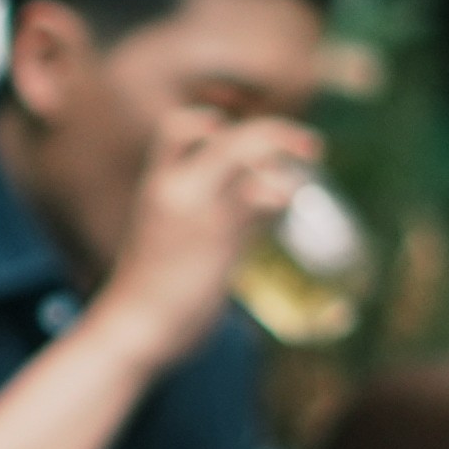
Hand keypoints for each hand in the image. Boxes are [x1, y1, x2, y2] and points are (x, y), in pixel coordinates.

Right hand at [99, 107, 326, 360]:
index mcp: (155, 184)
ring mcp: (200, 211)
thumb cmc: (149, 288)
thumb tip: (256, 196)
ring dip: (287, 171)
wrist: (134, 327)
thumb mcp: (163, 232)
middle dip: (279, 134)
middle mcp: (176, 189)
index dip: (210, 122)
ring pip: (254, 163)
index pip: (179, 127)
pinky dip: (283, 198)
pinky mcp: (222, 239)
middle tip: (314, 148)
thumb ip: (200, 208)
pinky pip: (265, 198)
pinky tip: (283, 213)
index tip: (233, 135)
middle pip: (233, 136)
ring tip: (294, 192)